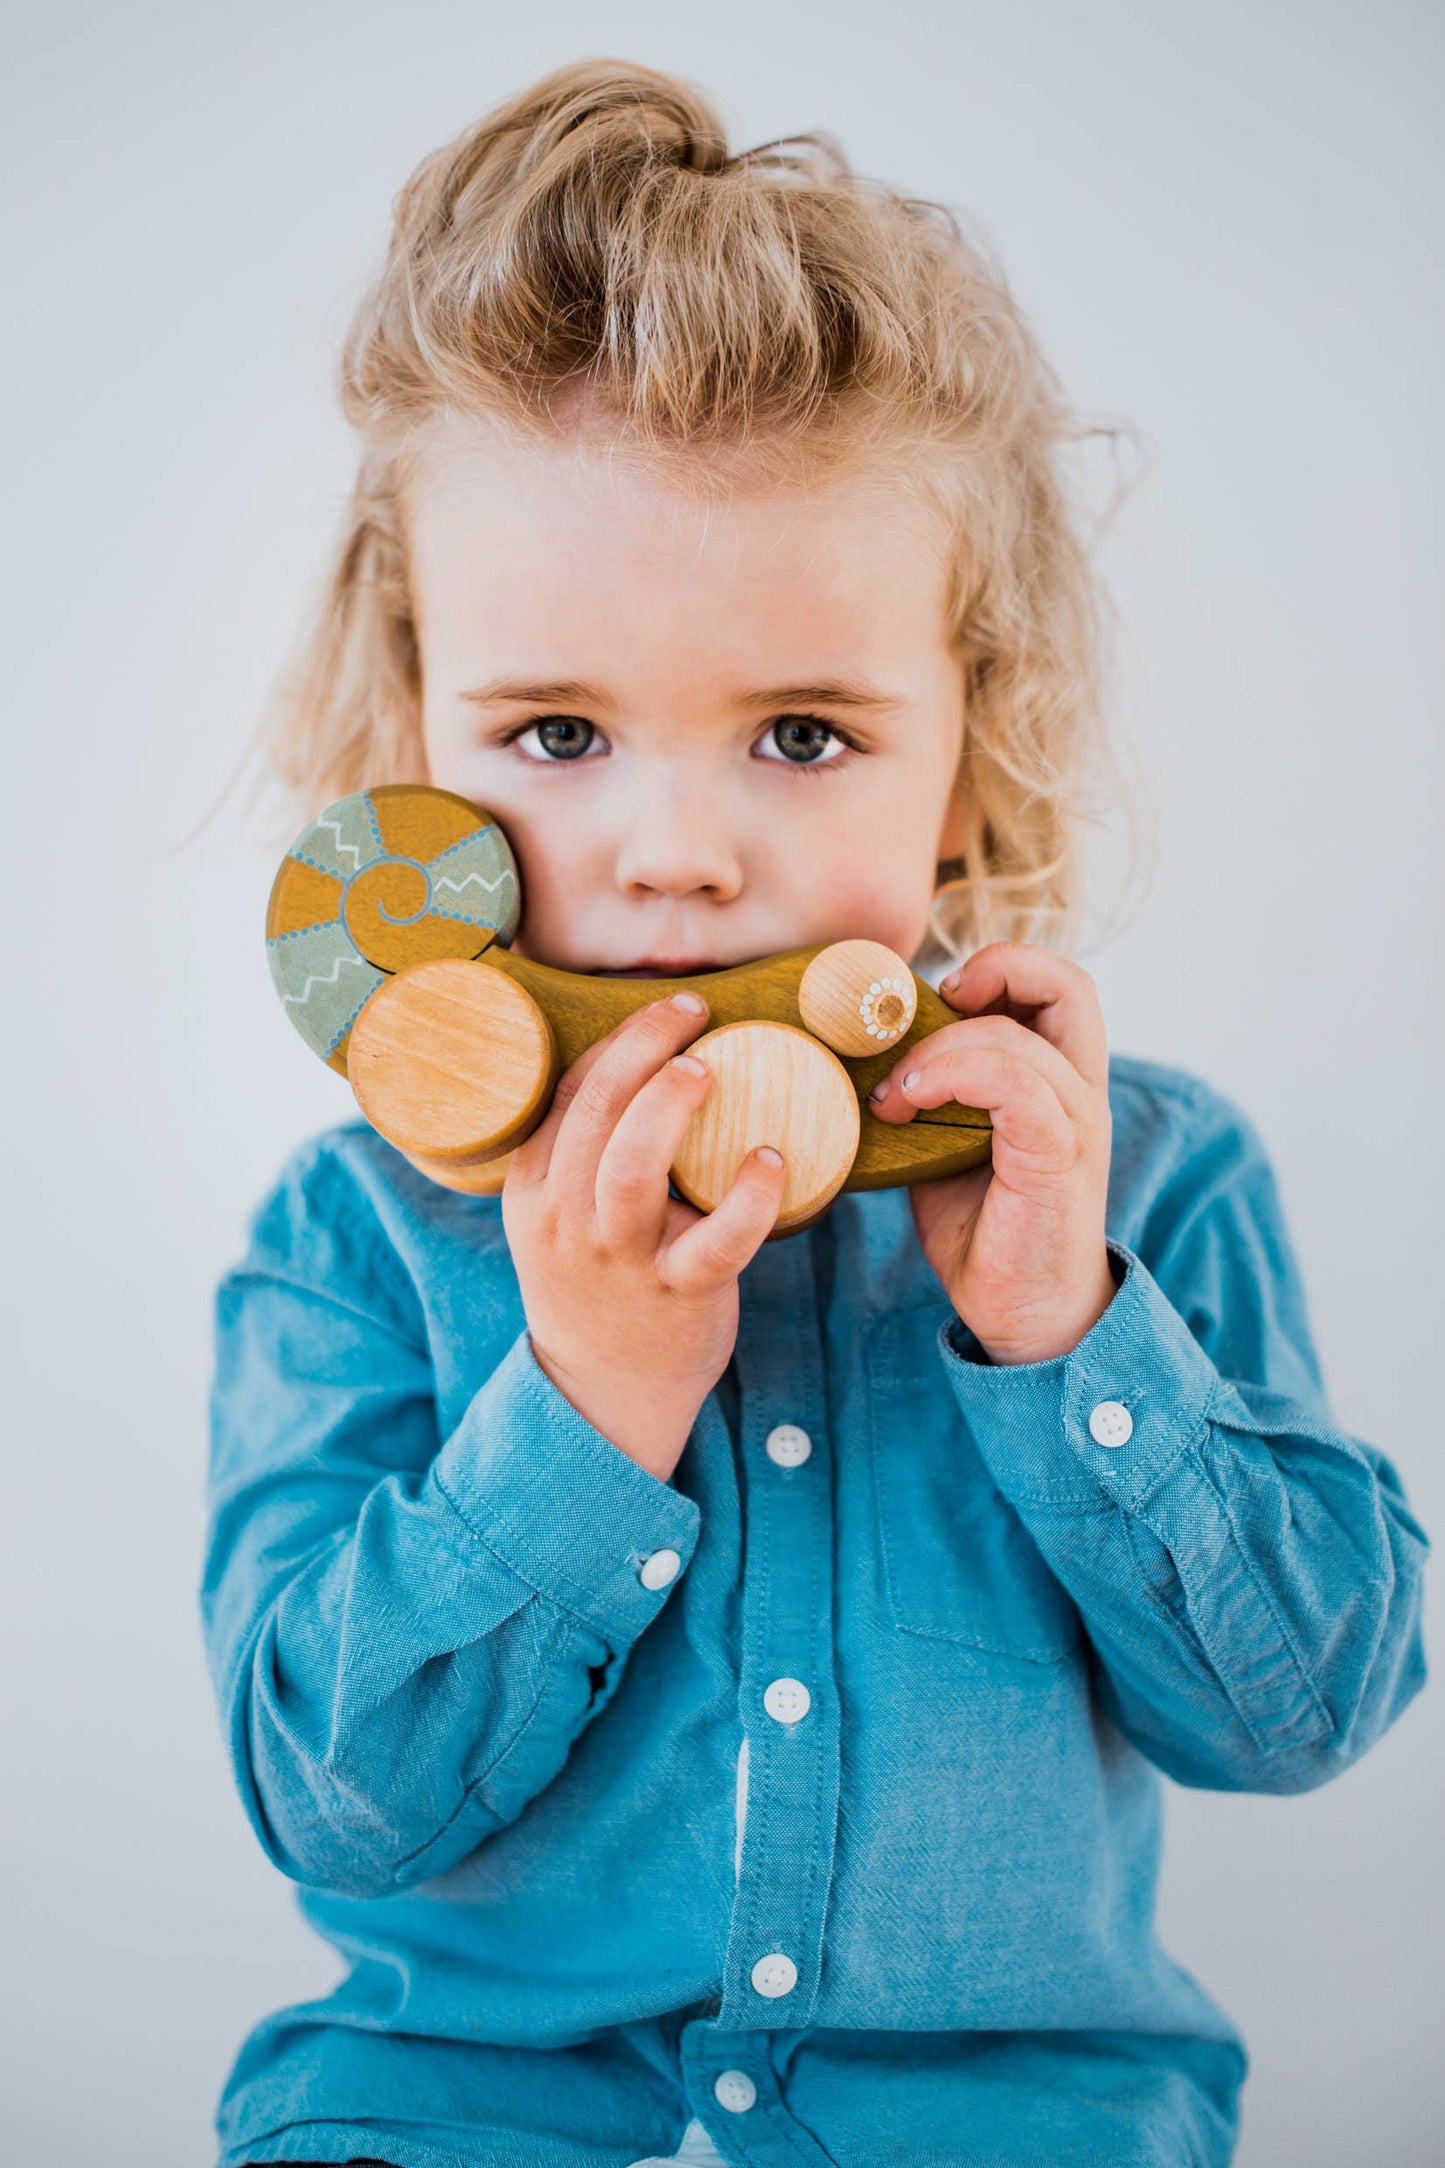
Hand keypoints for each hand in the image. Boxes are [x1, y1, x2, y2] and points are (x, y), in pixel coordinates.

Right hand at [502, 993, 786, 1481]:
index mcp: (535, 1190)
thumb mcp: (558, 1218)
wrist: (603, 1394)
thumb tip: (654, 1062)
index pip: (568, 1094)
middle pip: (594, 1113)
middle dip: (641, 1049)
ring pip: (631, 1169)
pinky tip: (773, 1158)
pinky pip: (716, 1241)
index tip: (669, 1010)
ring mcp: (621, 1259)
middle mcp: (569, 1219)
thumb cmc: (596, 1284)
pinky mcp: (679, 1293)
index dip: (618, 1041)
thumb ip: (584, 1153)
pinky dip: (748, 1197)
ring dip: (668, 1107)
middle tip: (692, 1013)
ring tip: (706, 1068)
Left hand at [868, 943, 1116, 1364]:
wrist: (1025, 1315)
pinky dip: (952, 1076)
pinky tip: (908, 1106)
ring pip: (1017, 1038)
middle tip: (934, 1007)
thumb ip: (934, 1095)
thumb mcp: (949, 1146)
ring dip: (938, 1050)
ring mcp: (1075, 1124)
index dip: (1004, 966)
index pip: (1058, 986)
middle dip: (996, 970)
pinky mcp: (1056, 1159)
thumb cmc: (988, 1231)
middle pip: (1069, 984)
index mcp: (1060, 1081)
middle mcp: (1079, 1093)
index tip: (941, 995)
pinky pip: (1014, 1085)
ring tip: (893, 1094)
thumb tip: (864, 1055)